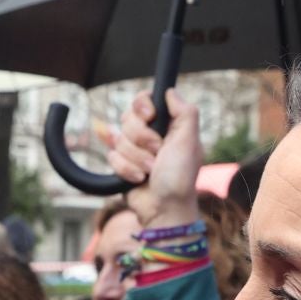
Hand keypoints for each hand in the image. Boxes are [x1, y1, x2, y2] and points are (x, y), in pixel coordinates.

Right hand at [100, 87, 201, 228]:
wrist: (164, 209)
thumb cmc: (180, 178)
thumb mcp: (189, 142)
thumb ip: (184, 112)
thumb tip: (170, 90)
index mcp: (168, 124)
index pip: (144, 99)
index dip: (142, 107)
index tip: (150, 118)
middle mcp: (151, 133)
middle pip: (127, 118)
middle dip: (141, 139)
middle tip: (157, 153)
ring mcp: (135, 149)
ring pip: (118, 138)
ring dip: (136, 158)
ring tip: (151, 171)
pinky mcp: (123, 164)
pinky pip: (111, 156)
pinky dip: (126, 169)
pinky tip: (139, 179)